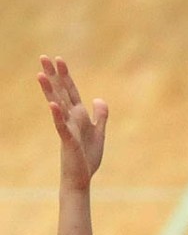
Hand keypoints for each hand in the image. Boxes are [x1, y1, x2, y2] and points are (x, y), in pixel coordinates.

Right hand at [38, 56, 108, 189]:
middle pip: (61, 93)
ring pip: (57, 105)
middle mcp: (70, 119)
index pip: (70, 92)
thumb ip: (100, 117)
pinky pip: (62, 126)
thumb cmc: (87, 158)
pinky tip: (53, 104)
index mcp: (78, 116)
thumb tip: (99, 98)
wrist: (81, 179)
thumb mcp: (99, 134)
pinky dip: (58, 115)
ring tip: (40, 74)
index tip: (59, 59)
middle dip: (53, 75)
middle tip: (43, 56)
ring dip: (49, 90)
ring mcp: (67, 129)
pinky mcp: (68, 141)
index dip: (65, 76)